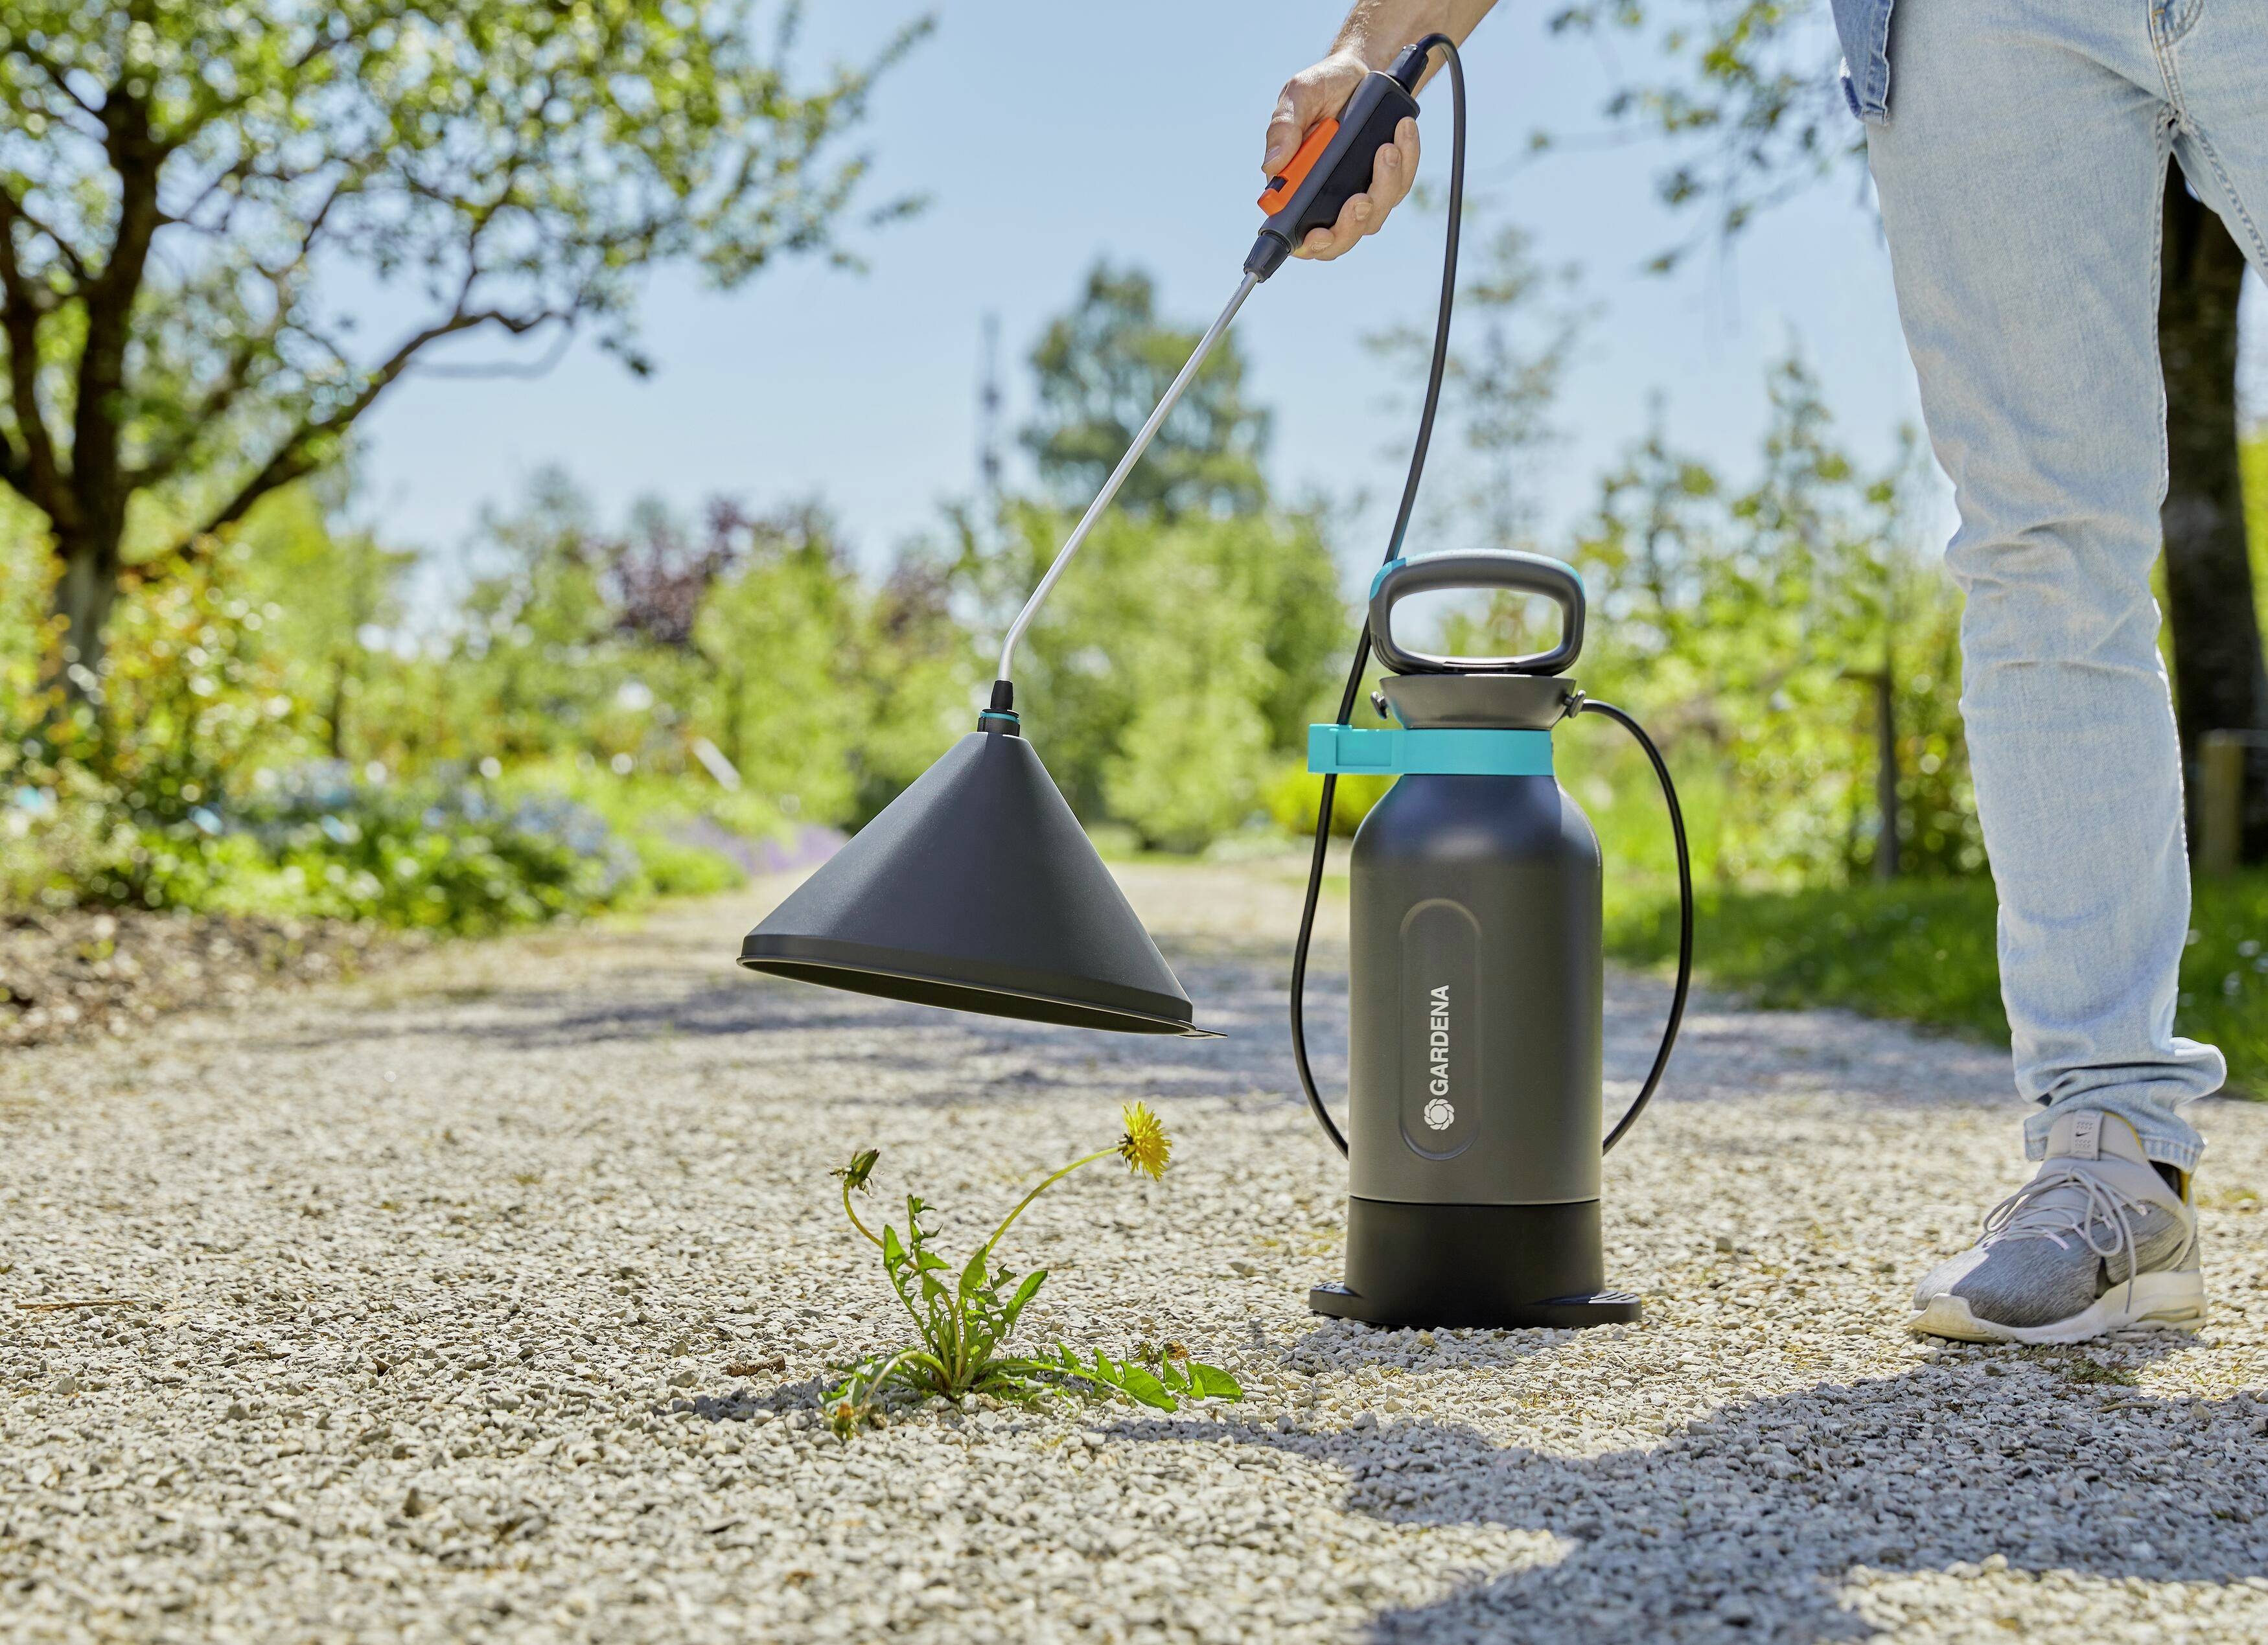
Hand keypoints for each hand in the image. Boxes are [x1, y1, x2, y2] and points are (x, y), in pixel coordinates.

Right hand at [1262, 50, 1421, 260]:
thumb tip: (1272, 165)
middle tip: (1362, 198)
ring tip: (1387, 147)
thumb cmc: (1323, 87)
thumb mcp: (1299, 95)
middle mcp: (1325, 199)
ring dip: (1384, 185)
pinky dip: (1406, 161)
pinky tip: (1403, 133)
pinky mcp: (1385, 183)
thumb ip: (1283, 127)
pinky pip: (1399, 186)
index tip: (1319, 234)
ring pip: (1373, 216)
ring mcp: (1356, 193)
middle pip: (1339, 239)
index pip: (1295, 233)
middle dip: (1352, 225)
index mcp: (1295, 187)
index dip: (1307, 244)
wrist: (1359, 72)